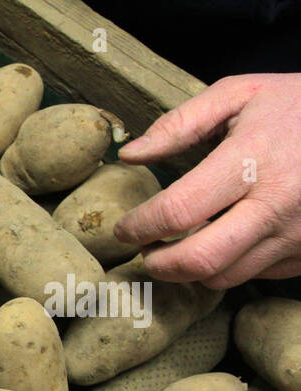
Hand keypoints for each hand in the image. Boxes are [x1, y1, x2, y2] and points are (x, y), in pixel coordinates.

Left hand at [113, 73, 300, 287]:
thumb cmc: (298, 106)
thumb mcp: (240, 94)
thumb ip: (180, 124)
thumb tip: (131, 153)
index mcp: (253, 160)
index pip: (177, 211)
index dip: (139, 226)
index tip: (125, 228)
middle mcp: (276, 205)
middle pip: (198, 260)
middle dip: (158, 264)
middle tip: (145, 251)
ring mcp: (296, 234)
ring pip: (223, 277)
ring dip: (188, 271)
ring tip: (176, 249)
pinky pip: (254, 276)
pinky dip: (227, 267)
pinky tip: (221, 244)